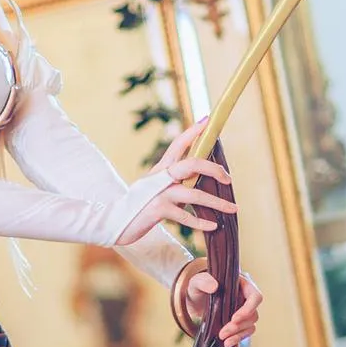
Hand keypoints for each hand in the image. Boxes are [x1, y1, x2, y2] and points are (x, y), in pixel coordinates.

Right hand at [115, 118, 236, 245]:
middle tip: (228, 178)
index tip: (208, 120)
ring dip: (216, 202)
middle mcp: (160, 178)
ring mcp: (159, 193)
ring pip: (194, 193)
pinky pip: (185, 215)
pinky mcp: (157, 210)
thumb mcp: (152, 188)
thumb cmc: (137, 206)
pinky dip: (200, 222)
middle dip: (214, 168)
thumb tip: (194, 181)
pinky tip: (213, 225)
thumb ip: (171, 182)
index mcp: (160, 169)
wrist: (112, 222)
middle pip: (191, 164)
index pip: (178, 144)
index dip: (193, 131)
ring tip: (233, 208)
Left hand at [186, 269, 263, 346]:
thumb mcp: (197, 282)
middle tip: (223, 333)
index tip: (234, 318)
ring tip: (224, 342)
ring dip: (238, 337)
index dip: (248, 309)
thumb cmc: (198, 287)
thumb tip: (214, 286)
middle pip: (252, 316)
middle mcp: (245, 301)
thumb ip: (204, 281)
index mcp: (242, 286)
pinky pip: (240, 339)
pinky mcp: (234, 328)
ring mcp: (241, 316)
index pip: (256, 297)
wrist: (193, 300)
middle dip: (238, 327)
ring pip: (249, 328)